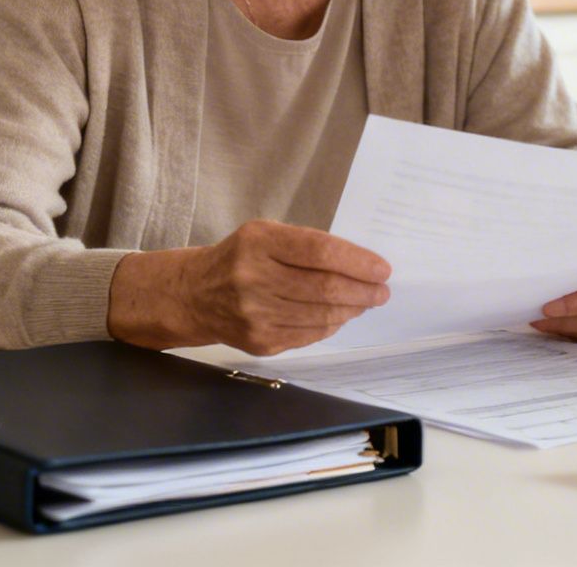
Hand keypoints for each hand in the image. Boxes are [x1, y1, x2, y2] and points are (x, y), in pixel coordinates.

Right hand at [110, 220, 390, 355]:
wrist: (194, 294)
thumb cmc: (241, 257)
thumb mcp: (266, 234)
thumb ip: (307, 245)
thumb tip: (361, 267)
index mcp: (258, 242)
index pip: (320, 252)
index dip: (357, 262)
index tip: (382, 269)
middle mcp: (253, 278)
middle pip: (325, 288)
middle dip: (363, 290)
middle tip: (382, 291)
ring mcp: (254, 314)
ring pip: (321, 315)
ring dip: (352, 310)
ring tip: (366, 302)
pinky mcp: (258, 341)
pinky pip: (308, 335)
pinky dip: (331, 326)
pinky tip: (340, 316)